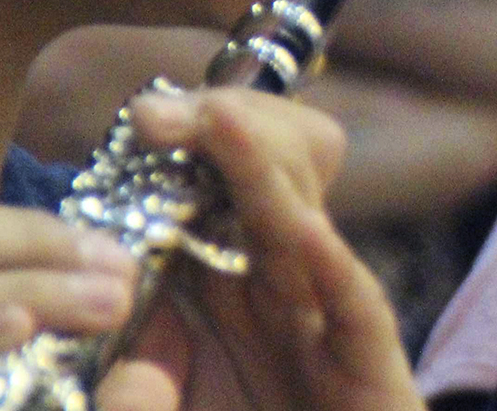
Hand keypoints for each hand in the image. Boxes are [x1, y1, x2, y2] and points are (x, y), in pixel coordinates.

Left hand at [109, 85, 421, 410]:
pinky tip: (305, 230)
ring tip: (225, 124)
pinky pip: (355, 305)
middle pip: (263, 179)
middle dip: (222, 132)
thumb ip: (140, 389)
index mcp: (229, 284)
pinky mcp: (371, 361)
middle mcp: (279, 287)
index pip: (213, 185)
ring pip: (302, 226)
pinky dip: (332, 267)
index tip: (146, 118)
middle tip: (161, 114)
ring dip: (264, 170)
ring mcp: (326, 317)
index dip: (187, 142)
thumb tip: (124, 357)